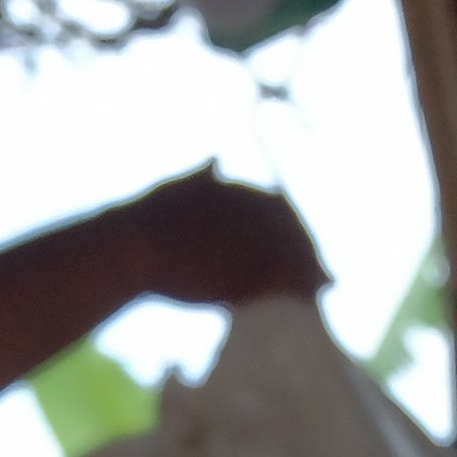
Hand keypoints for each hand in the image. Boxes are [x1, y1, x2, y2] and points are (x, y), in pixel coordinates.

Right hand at [119, 168, 328, 306]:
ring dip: (312, 268)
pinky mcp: (248, 270)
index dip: (292, 227)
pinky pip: (286, 278)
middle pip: (293, 229)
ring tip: (325, 285)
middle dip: (307, 248)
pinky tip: (311, 299)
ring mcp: (251, 240)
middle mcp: (250, 209)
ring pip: (294, 253)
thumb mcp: (175, 188)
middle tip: (321, 269)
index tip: (299, 242)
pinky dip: (302, 287)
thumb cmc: (143, 221)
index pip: (278, 207)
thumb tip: (217, 157)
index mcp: (236, 190)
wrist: (131, 246)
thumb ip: (201, 176)